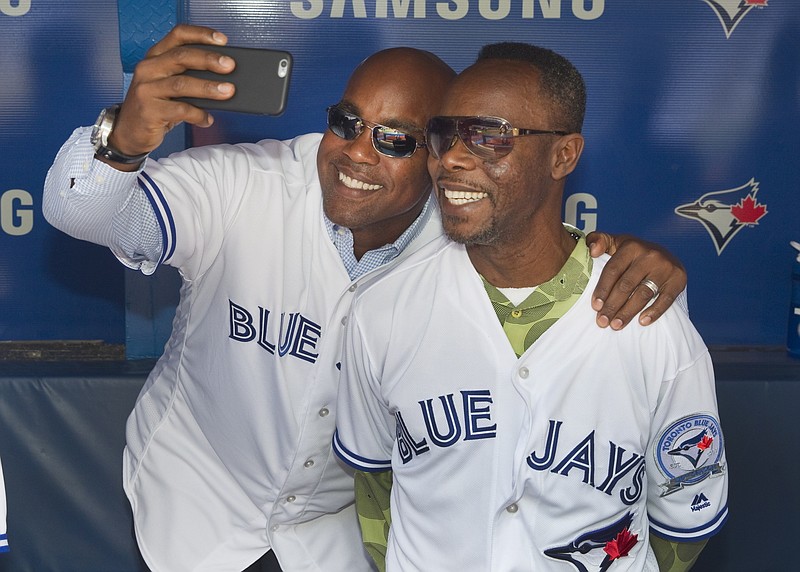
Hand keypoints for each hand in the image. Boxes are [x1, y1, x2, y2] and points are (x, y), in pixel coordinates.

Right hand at [106, 24, 235, 166]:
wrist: (129, 130)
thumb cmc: (155, 105)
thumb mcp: (167, 84)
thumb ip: (187, 76)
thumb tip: (223, 76)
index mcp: (155, 57)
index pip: (178, 36)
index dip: (201, 34)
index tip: (222, 40)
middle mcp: (148, 69)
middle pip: (181, 57)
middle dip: (208, 60)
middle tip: (229, 66)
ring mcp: (146, 89)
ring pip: (182, 84)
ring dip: (208, 87)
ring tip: (228, 91)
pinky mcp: (149, 111)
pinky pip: (180, 110)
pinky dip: (198, 114)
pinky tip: (207, 119)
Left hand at [586, 232, 686, 329]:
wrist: (664, 253)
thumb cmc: (633, 253)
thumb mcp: (614, 242)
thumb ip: (597, 240)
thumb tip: (593, 251)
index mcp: (631, 246)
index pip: (613, 270)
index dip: (603, 289)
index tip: (595, 306)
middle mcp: (649, 255)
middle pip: (626, 285)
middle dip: (612, 306)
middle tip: (602, 321)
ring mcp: (665, 267)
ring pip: (643, 294)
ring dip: (628, 312)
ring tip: (616, 325)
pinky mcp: (678, 279)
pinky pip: (666, 299)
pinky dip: (654, 312)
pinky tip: (642, 322)